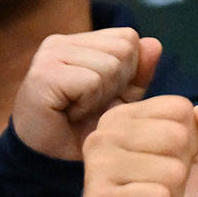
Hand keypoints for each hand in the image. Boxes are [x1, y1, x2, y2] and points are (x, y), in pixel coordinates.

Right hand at [12, 28, 162, 159]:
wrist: (54, 159)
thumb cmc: (87, 125)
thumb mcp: (123, 97)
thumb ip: (139, 72)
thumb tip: (154, 44)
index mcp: (79, 41)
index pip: (129, 37)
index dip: (130, 70)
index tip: (105, 93)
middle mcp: (61, 42)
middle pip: (124, 48)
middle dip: (118, 83)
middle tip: (92, 104)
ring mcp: (49, 55)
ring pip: (111, 65)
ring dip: (103, 95)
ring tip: (80, 108)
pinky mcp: (43, 73)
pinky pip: (92, 82)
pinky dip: (89, 103)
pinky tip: (71, 112)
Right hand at [80, 96, 197, 196]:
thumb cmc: (159, 187)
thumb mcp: (193, 153)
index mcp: (122, 116)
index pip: (181, 109)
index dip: (189, 138)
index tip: (167, 158)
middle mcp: (103, 135)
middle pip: (178, 137)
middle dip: (181, 167)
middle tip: (160, 184)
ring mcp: (97, 167)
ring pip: (172, 171)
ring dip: (172, 193)